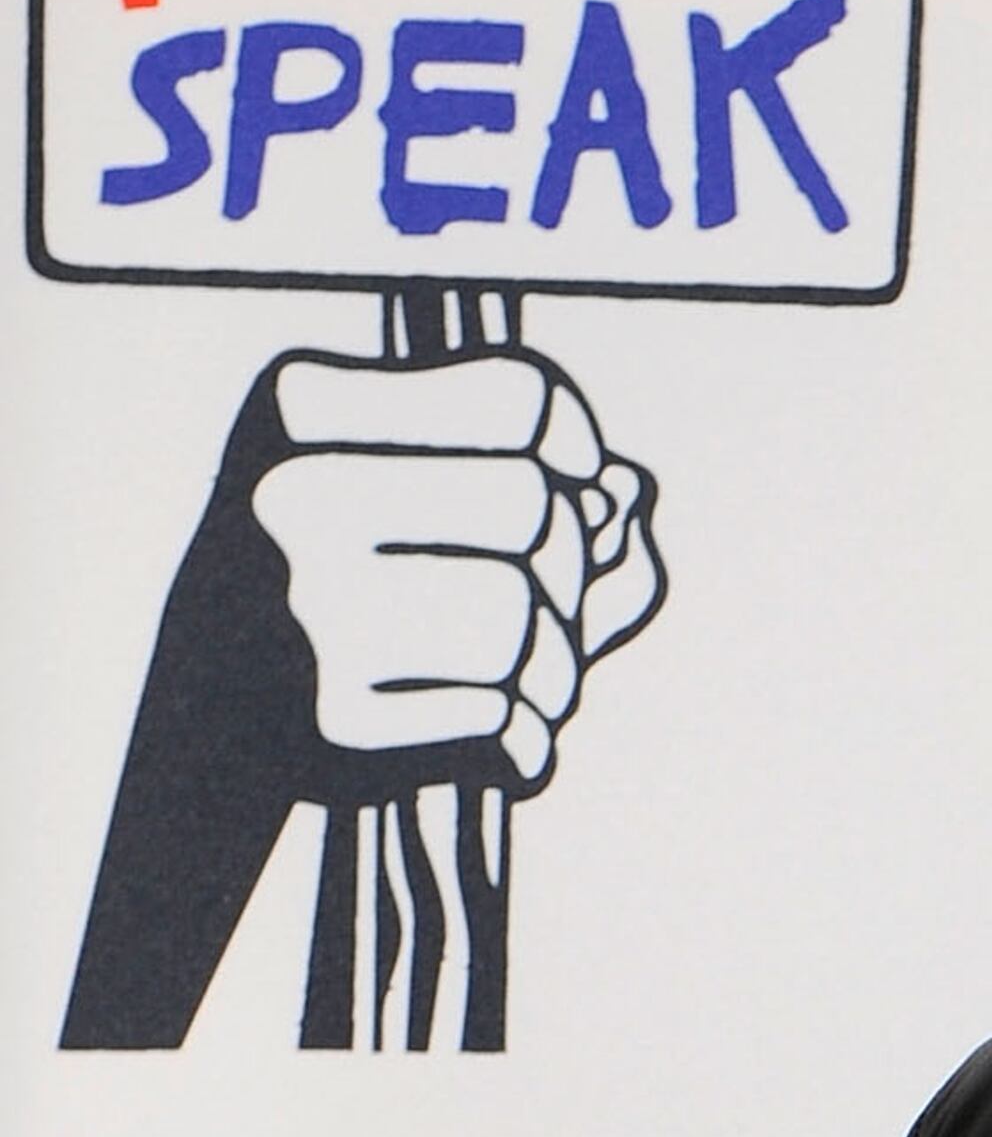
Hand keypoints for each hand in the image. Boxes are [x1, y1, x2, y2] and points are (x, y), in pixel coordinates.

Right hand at [248, 350, 665, 790]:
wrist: (219, 714)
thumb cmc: (352, 578)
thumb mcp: (426, 491)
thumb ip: (556, 484)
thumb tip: (627, 497)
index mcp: (304, 405)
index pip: (518, 398)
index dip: (576, 450)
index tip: (574, 485)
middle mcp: (291, 495)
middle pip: (534, 510)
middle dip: (570, 571)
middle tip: (544, 607)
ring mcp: (307, 610)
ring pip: (523, 620)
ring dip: (558, 667)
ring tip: (523, 680)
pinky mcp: (335, 719)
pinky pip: (506, 720)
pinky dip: (526, 739)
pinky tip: (490, 736)